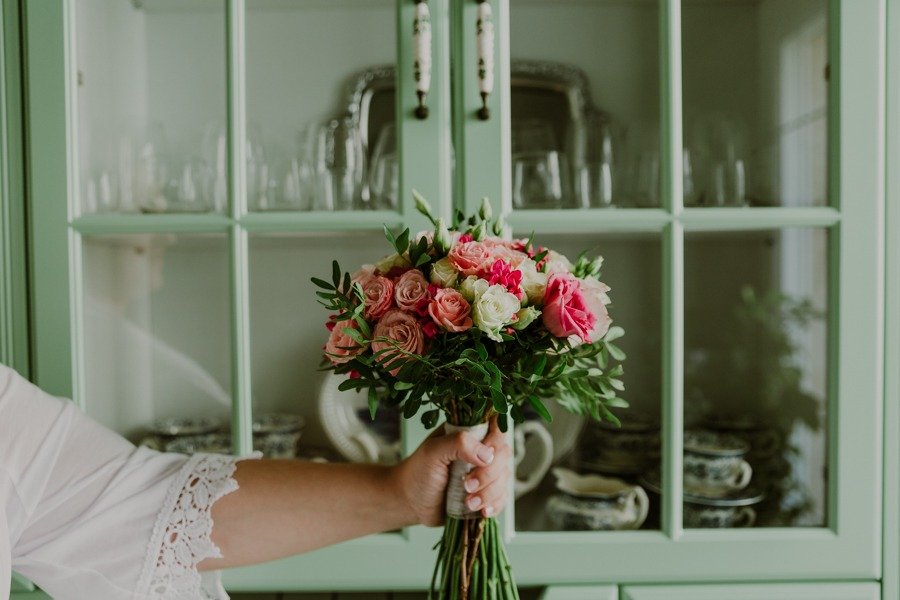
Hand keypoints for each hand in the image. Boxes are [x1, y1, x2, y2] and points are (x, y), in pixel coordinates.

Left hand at [392, 416, 511, 526]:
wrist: (410, 502)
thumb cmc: (418, 472)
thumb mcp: (433, 451)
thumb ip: (458, 444)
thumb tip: (487, 455)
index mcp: (469, 432)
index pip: (496, 426)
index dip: (496, 440)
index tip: (483, 456)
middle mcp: (480, 449)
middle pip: (504, 454)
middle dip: (489, 474)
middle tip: (467, 485)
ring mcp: (485, 472)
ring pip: (504, 478)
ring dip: (489, 493)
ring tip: (468, 503)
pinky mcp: (486, 493)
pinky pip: (502, 498)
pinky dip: (494, 505)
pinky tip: (481, 511)